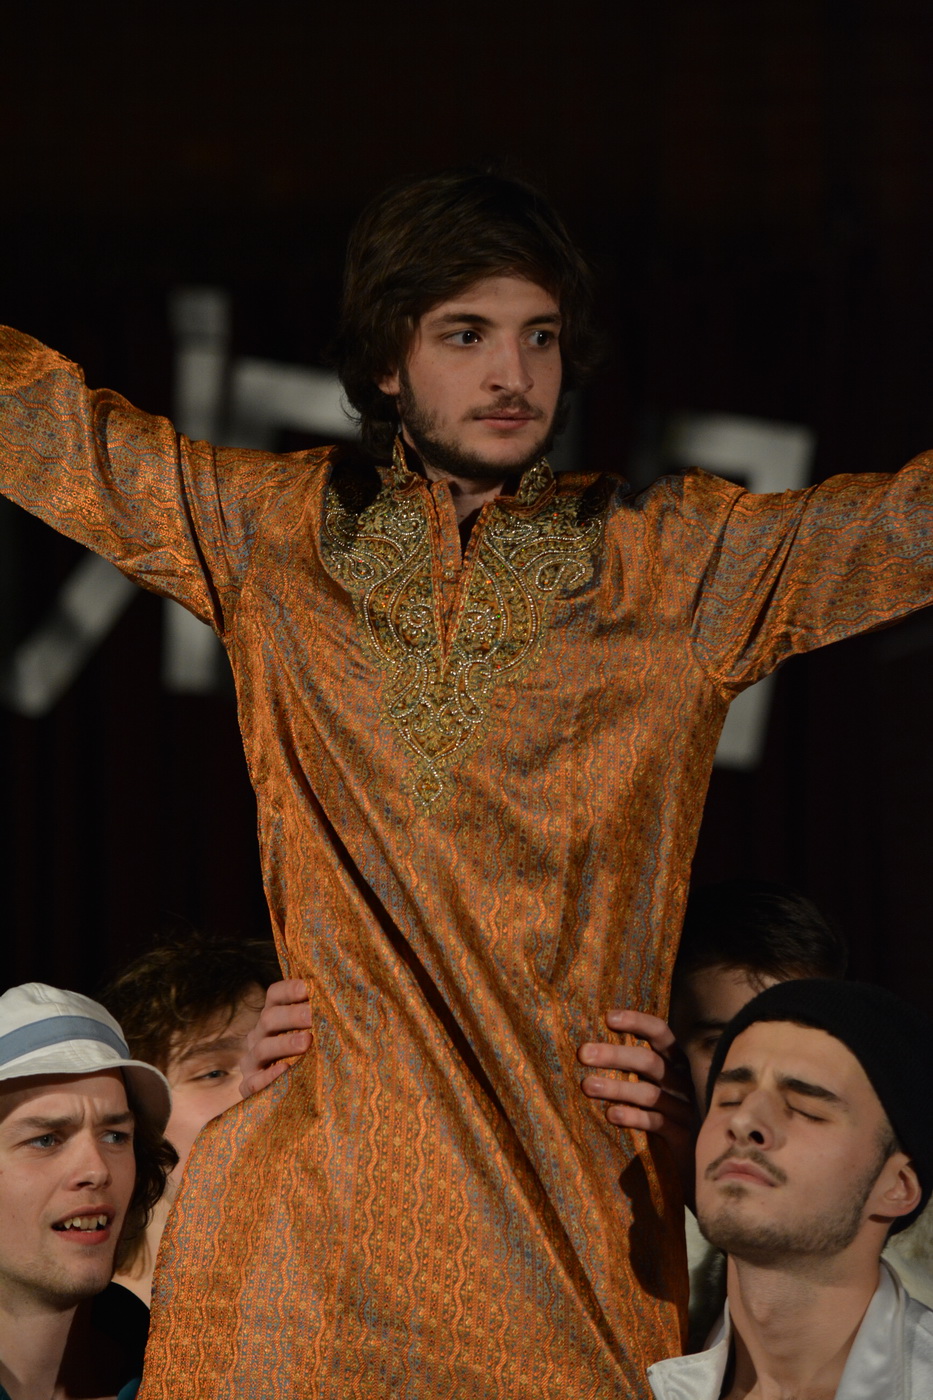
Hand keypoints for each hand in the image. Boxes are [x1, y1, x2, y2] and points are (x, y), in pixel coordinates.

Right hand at [239, 979, 311, 1097]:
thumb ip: (322, 1016)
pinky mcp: (251, 1085)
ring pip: (262, 1048)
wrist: (293, 1093)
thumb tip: (347, 998)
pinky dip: (268, 1077)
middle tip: (313, 1016)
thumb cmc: (310, 1053)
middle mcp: (260, 1035)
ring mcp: (253, 1061)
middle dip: (293, 1016)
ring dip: (284, 1044)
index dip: (290, 989)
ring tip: (306, 1043)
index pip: (275, 994)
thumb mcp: (313, 1032)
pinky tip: (285, 1070)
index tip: (310, 988)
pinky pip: (253, 1082)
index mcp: (274, 1015)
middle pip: (269, 1018)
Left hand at [577, 1008, 697, 1199]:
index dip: (638, 1023)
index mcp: (680, 1064)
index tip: (608, 1018)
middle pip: (650, 1062)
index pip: (663, 1034)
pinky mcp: (685, 1137)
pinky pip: (656, 1123)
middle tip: (583, 1053)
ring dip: (616, 1087)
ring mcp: (687, 1110)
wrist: (707, 1162)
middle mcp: (686, 1083)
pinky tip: (611, 1115)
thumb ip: (642, 1068)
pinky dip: (633, 1117)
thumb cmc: (674, 1117)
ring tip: (587, 1085)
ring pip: (650, 1093)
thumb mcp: (662, 1087)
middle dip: (615, 1055)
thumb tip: (595, 1048)